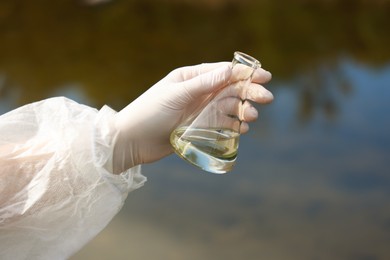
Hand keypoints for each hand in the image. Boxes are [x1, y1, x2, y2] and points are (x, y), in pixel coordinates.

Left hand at [111, 62, 272, 173]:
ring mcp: (199, 111)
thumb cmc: (150, 112)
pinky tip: (242, 129)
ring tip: (251, 118)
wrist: (131, 141)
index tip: (264, 76)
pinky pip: (221, 124)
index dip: (244, 73)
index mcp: (191, 77)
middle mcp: (197, 92)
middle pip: (230, 89)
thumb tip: (232, 69)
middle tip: (266, 98)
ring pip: (228, 108)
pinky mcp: (198, 128)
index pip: (223, 72)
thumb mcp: (178, 94)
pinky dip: (233, 126)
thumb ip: (205, 83)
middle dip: (249, 92)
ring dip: (242, 111)